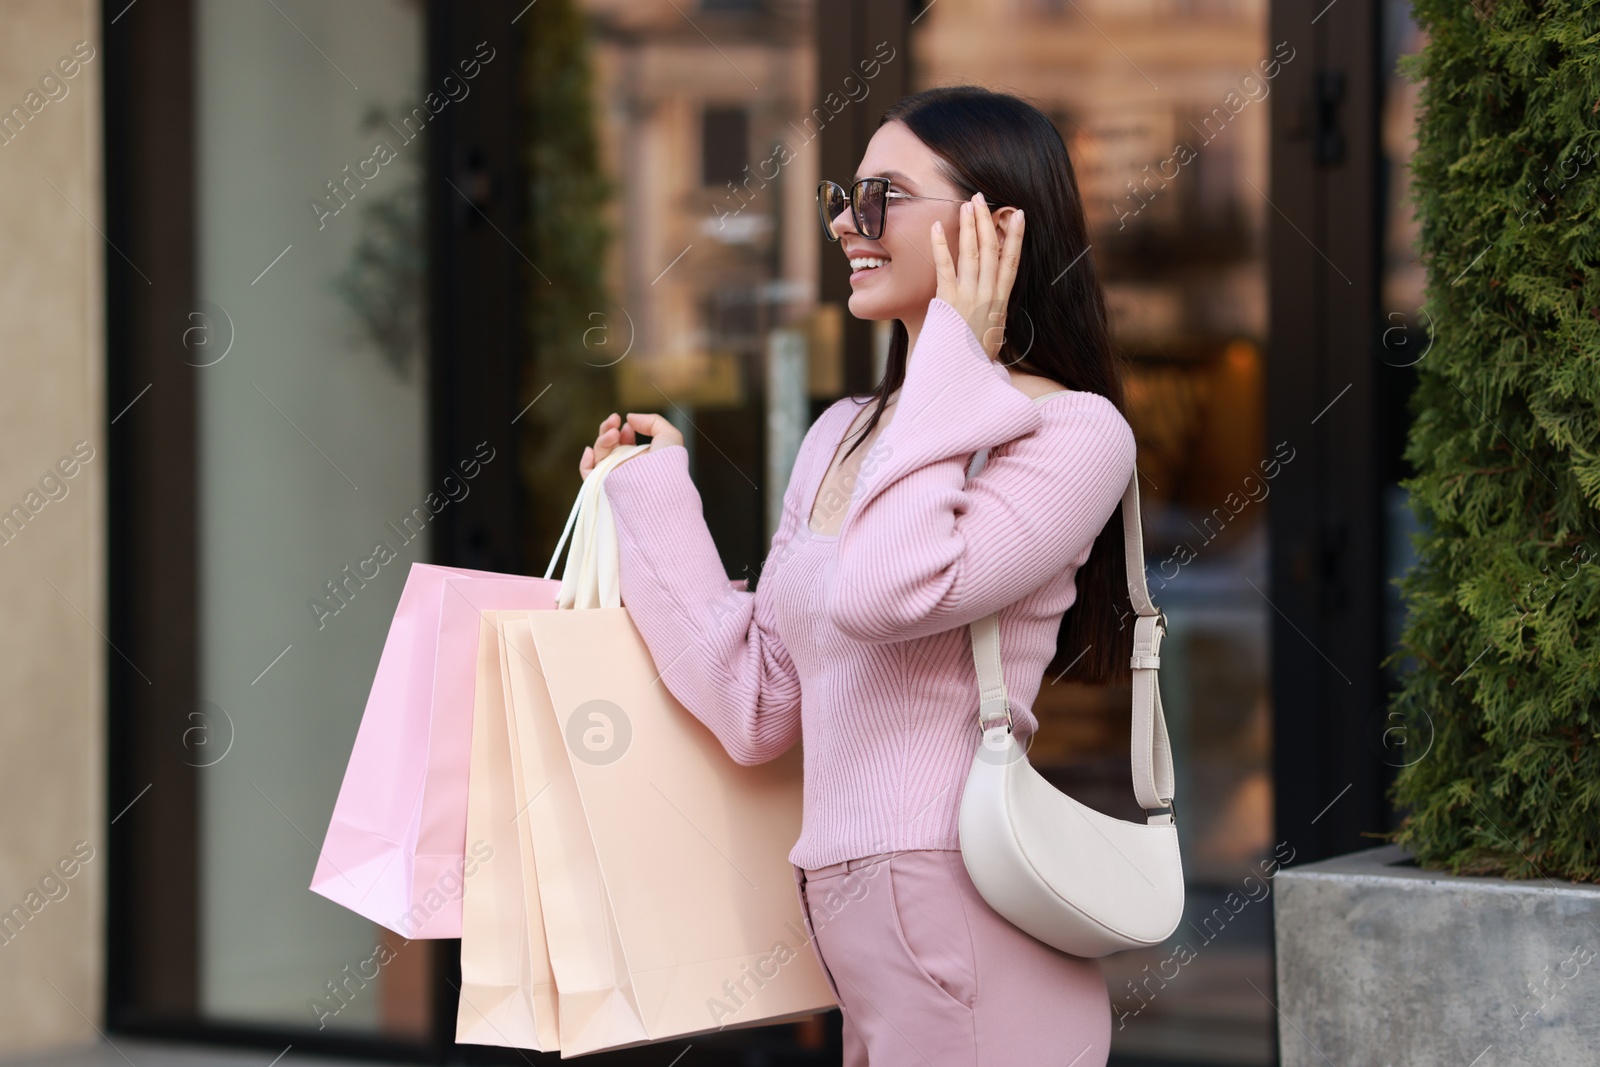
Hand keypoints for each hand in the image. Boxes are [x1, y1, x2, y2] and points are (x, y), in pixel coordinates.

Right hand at [579, 411, 683, 480]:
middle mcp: (624, 466)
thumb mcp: (669, 436)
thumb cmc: (669, 465)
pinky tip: (590, 450)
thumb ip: (652, 421)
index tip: (629, 425)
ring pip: (599, 454)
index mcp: (638, 457)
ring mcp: (613, 475)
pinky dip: (585, 461)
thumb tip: (630, 418)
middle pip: (608, 444)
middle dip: (608, 428)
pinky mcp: (603, 485)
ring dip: (602, 439)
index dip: (623, 430)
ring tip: (613, 433)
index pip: (624, 442)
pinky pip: (588, 474)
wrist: (661, 487)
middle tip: (614, 419)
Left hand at [930, 192, 1023, 362]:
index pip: (1012, 261)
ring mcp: (969, 297)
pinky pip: (944, 268)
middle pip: (992, 250)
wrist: (963, 377)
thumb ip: (994, 310)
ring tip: (967, 204)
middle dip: (987, 221)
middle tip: (982, 197)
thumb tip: (995, 295)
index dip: (1016, 236)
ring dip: (970, 226)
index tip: (1018, 214)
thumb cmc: (976, 357)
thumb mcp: (993, 331)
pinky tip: (937, 226)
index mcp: (1001, 300)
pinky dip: (941, 246)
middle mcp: (988, 295)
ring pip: (972, 254)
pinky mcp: (949, 301)